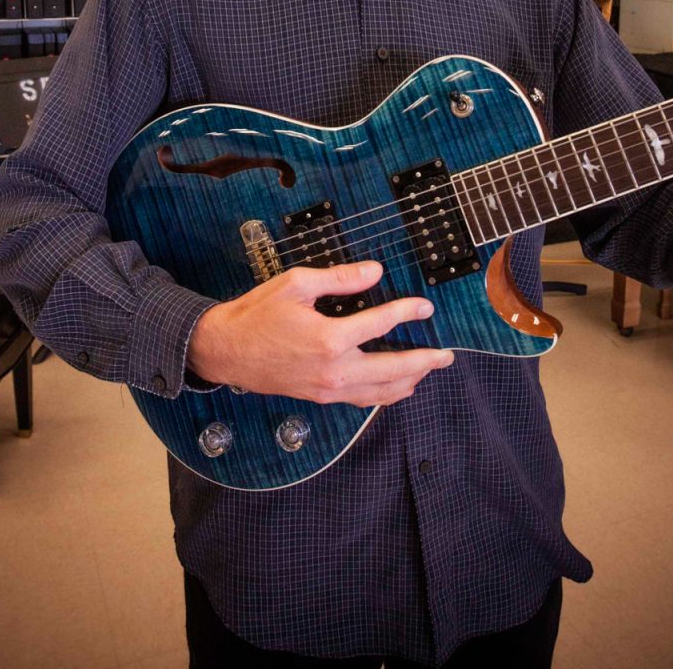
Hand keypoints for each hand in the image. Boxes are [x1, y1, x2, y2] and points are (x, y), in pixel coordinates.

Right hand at [186, 260, 453, 406]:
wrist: (225, 351)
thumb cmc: (257, 314)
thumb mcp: (297, 283)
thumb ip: (340, 278)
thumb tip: (375, 272)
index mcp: (330, 338)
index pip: (382, 323)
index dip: (408, 311)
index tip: (425, 306)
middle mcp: (334, 370)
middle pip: (394, 370)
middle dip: (425, 362)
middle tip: (447, 355)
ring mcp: (328, 389)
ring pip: (381, 392)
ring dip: (410, 381)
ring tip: (429, 370)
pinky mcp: (321, 398)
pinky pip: (362, 401)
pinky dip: (385, 395)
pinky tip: (396, 388)